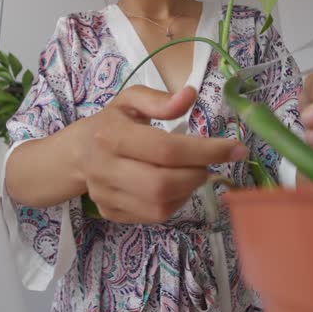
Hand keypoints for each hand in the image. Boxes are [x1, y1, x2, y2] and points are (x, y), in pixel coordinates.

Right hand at [77, 85, 247, 222]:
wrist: (76, 154)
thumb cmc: (112, 123)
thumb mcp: (131, 100)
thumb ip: (160, 99)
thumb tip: (190, 95)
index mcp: (111, 135)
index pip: (166, 149)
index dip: (206, 151)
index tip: (236, 149)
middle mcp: (105, 168)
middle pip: (163, 184)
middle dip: (197, 174)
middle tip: (209, 163)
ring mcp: (106, 195)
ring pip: (161, 205)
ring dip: (188, 190)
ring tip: (192, 172)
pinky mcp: (111, 212)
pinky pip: (155, 216)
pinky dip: (176, 202)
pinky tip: (176, 185)